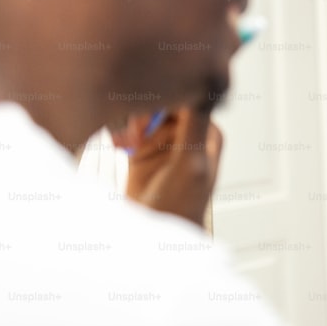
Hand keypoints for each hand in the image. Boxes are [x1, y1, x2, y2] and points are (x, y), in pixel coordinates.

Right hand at [118, 107, 222, 226]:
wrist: (152, 237)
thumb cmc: (180, 204)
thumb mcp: (190, 161)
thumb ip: (194, 125)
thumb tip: (203, 88)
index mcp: (208, 130)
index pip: (188, 97)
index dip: (167, 100)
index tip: (149, 117)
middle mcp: (188, 131)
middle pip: (164, 101)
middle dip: (145, 112)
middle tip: (133, 133)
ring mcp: (163, 140)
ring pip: (144, 112)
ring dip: (130, 123)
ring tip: (125, 142)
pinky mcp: (141, 150)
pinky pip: (128, 128)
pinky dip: (121, 132)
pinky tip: (118, 145)